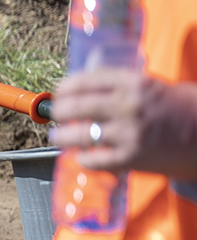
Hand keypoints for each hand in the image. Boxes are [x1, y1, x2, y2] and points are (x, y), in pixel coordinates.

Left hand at [54, 67, 196, 180]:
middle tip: (56, 114)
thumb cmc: (184, 108)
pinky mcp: (131, 157)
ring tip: (58, 137)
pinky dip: (84, 159)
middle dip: (59, 111)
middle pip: (76, 106)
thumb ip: (124, 88)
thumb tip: (89, 90)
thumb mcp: (154, 87)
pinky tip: (83, 156)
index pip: (86, 80)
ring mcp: (128, 132)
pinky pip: (94, 160)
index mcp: (134, 82)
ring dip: (62, 136)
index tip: (61, 91)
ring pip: (78, 135)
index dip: (67, 87)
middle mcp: (128, 105)